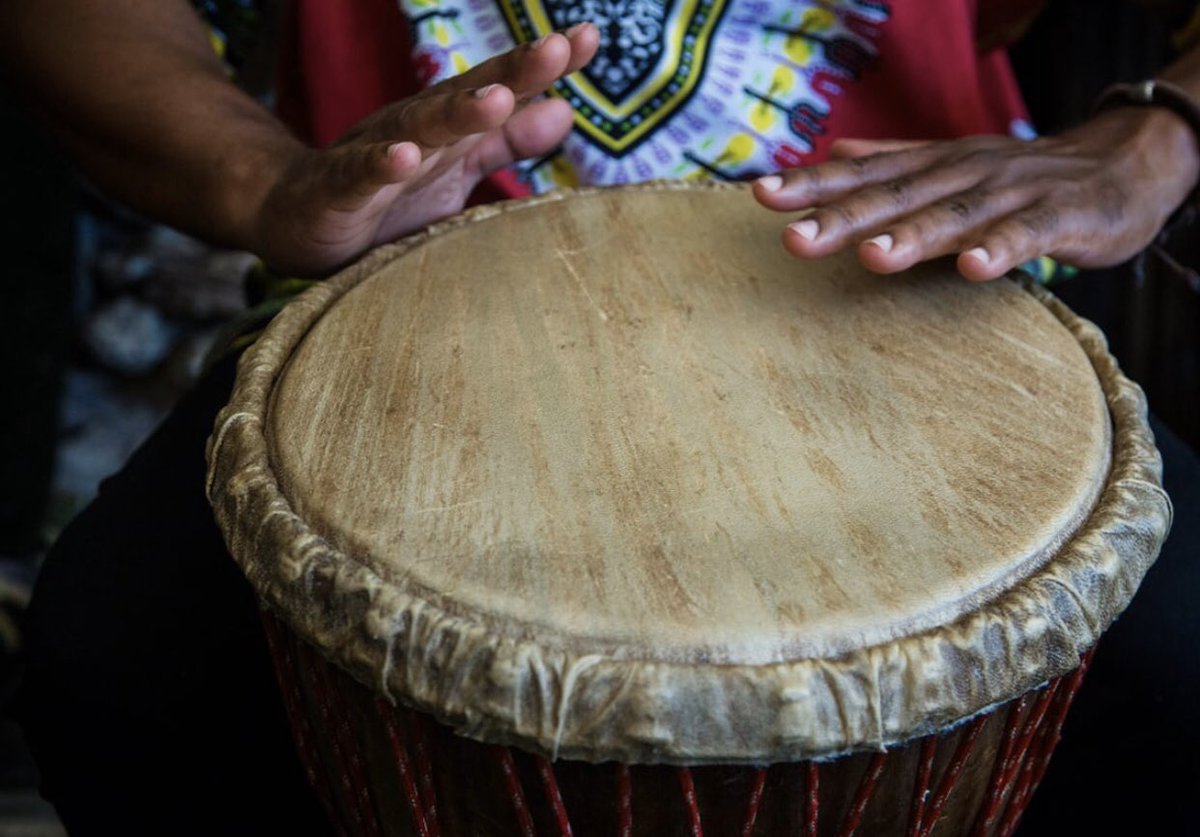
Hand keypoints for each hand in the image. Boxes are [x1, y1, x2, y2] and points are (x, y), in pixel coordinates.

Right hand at [253, 24, 598, 275]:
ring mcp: (376, 155)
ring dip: (457, 112)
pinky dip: (380, 165)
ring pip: (419, 129)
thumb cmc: (386, 194)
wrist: (296, 214)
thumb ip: (506, 141)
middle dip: (512, 73)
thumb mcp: (455, 166)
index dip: (541, 65)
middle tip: (556, 48)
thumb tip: (566, 110)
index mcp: (447, 125)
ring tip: (495, 99)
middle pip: (468, 96)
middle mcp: (415, 129)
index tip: (590, 38)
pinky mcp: (339, 191)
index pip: (500, 86)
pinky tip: (402, 156)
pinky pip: (360, 176)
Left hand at [752, 107, 1199, 280]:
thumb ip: (893, 160)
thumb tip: (834, 151)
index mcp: (932, 165)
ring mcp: (1009, 193)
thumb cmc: (1021, 174)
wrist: (1120, 161)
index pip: (863, 173)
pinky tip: (974, 268)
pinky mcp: (1058, 216)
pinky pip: (1027, 234)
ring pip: (955, 214)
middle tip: (795, 238)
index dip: (813, 184)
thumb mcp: (951, 163)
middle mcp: (962, 173)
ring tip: (871, 257)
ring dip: (912, 235)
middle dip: (843, 216)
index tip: (761, 194)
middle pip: (896, 196)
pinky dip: (1001, 249)